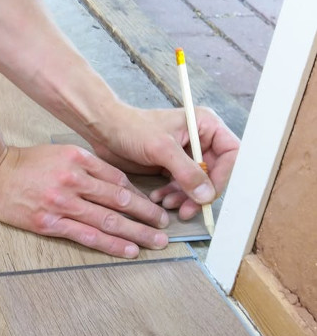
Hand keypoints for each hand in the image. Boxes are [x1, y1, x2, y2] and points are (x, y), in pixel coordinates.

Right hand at [0, 144, 169, 257]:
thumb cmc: (24, 164)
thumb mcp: (59, 153)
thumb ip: (87, 166)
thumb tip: (117, 185)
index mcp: (78, 159)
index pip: (118, 180)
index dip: (140, 195)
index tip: (153, 206)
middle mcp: (73, 180)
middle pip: (119, 200)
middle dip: (146, 215)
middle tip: (164, 226)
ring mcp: (61, 203)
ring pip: (108, 220)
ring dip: (136, 233)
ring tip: (155, 242)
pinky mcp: (49, 223)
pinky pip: (87, 235)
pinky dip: (111, 244)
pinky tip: (128, 250)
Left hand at [87, 105, 239, 218]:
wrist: (104, 130)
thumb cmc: (131, 128)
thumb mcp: (162, 149)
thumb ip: (187, 171)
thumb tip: (207, 195)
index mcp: (205, 125)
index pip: (231, 154)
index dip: (223, 176)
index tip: (208, 194)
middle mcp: (200, 139)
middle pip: (215, 173)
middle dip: (200, 193)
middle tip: (187, 210)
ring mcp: (186, 154)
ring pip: (197, 183)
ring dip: (184, 197)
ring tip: (167, 204)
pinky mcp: (171, 165)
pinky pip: (180, 186)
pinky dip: (172, 195)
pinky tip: (159, 199)